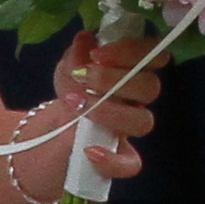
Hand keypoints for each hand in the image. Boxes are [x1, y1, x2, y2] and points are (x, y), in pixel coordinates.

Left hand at [52, 31, 165, 183]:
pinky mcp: (121, 158)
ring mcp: (130, 130)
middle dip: (117, 79)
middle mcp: (137, 100)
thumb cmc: (71, 94)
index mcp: (132, 72)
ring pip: (143, 121)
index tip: (97, 54)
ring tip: (80, 107)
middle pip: (151, 87)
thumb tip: (86, 39)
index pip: (150, 54)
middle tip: (85, 78)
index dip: (130, 51)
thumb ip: (77, 56)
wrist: (53, 134)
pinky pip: (131, 164)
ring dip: (112, 112)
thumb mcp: (66, 71)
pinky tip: (90, 151)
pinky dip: (112, 159)